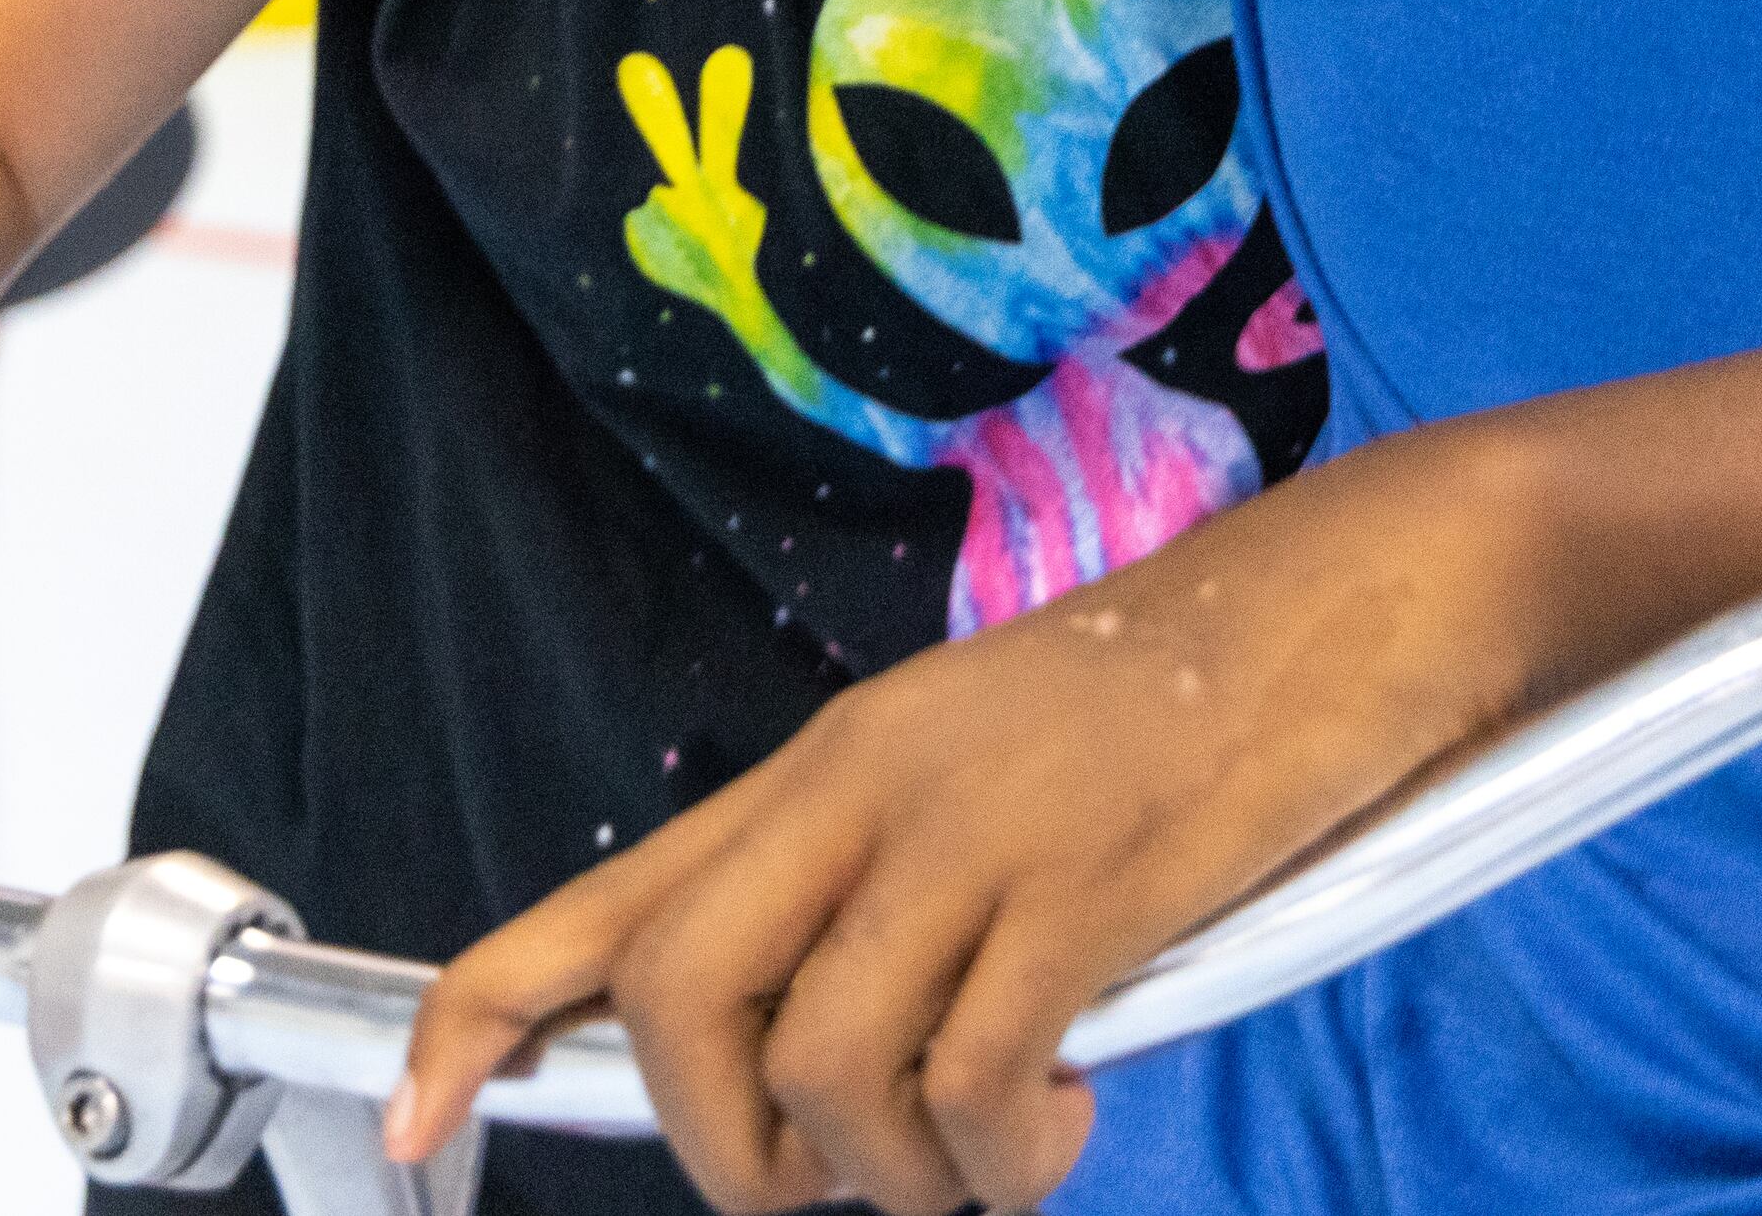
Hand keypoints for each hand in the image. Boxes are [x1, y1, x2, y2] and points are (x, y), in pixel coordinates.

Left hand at [387, 418, 1563, 1212]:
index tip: (417, 1124)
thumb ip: (880, 888)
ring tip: (988, 1154)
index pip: (613, 896)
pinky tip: (1058, 1122)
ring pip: (827, 1073)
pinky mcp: (1090, 884)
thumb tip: (804, 1065)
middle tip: (829, 1177)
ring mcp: (979, 828)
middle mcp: (876, 784)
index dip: (481, 1015)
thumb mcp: (984, 770)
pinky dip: (1001, 1159)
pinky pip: (973, 1086)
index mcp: (839, 762)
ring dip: (890, 1179)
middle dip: (725, 1148)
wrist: (1345, 603)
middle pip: (679, 1000)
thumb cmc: (1169, 709)